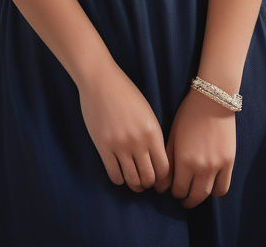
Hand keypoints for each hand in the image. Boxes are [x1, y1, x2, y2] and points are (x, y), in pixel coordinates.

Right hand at [77, 65, 169, 193]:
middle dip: (148, 184)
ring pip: (132, 180)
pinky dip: (119, 179)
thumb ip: (152, 135)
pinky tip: (119, 172)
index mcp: (153, 132)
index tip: (157, 178)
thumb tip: (155, 160)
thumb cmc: (125, 93)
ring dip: (134, 184)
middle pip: (149, 178)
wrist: (101, 80)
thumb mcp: (147, 113)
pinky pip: (114, 175)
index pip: (164, 168)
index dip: (162, 178)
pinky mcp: (103, 147)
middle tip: (144, 181)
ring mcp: (120, 145)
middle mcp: (138, 141)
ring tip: (133, 180)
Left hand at [161, 88, 235, 207]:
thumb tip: (161, 184)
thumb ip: (168, 161)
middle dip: (185, 199)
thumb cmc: (189, 115)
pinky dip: (215, 191)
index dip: (172, 191)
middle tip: (181, 197)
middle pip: (193, 196)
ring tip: (194, 192)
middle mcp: (201, 166)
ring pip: (208, 195)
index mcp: (184, 160)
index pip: (177, 189)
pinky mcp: (229, 162)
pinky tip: (209, 184)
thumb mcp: (173, 135)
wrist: (213, 100)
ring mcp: (217, 165)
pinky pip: (223, 188)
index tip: (170, 188)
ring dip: (200, 197)